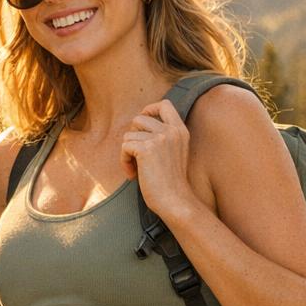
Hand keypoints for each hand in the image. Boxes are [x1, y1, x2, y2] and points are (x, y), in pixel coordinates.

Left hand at [120, 99, 196, 222]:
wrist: (175, 201)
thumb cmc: (171, 183)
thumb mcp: (174, 153)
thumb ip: (163, 137)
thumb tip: (138, 125)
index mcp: (180, 131)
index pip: (164, 105)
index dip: (149, 109)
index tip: (142, 125)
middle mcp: (171, 131)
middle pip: (139, 118)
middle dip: (132, 135)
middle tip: (135, 153)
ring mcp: (160, 138)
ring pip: (129, 135)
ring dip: (127, 152)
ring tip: (135, 168)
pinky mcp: (146, 149)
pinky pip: (124, 147)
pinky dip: (124, 161)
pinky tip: (132, 175)